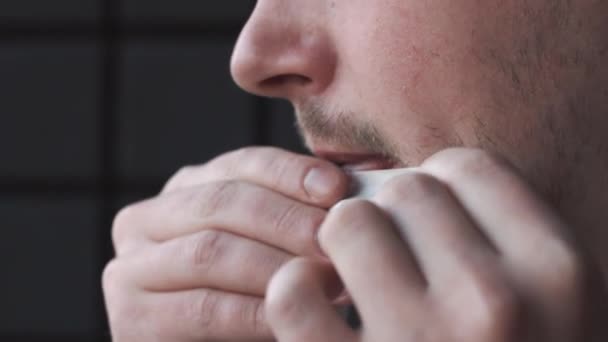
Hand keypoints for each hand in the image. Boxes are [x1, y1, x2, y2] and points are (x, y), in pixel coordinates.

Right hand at [102, 147, 348, 340]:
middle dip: (287, 221)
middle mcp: (147, 219)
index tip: (337, 189)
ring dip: (276, 267)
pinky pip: (204, 308)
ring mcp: (129, 267)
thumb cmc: (254, 297)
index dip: (291, 173)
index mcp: (186, 190)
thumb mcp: (271, 246)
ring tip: (328, 281)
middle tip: (336, 243)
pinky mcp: (130, 318)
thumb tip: (350, 195)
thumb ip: (295, 218)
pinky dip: (254, 313)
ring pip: (210, 252)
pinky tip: (290, 319)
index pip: (241, 164)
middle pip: (222, 202)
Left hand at [266, 148, 605, 341]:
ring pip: (348, 223)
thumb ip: (498, 242)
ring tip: (359, 288)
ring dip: (343, 250)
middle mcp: (496, 302)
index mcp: (557, 273)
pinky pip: (293, 292)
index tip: (427, 219)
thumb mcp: (544, 311)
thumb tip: (418, 180)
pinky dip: (294, 295)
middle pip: (407, 189)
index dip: (439, 186)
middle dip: (391, 217)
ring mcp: (417, 341)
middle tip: (392, 258)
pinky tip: (316, 317)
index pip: (470, 169)